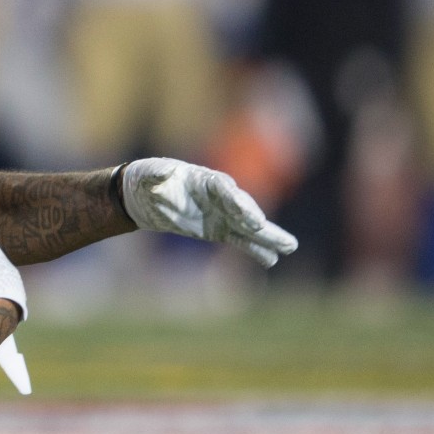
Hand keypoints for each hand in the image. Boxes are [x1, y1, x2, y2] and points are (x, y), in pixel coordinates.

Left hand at [119, 158, 297, 266]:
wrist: (144, 196)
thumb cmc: (147, 179)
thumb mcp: (147, 175)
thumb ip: (156, 176)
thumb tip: (163, 174)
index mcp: (204, 180)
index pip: (226, 190)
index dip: (238, 203)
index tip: (251, 218)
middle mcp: (220, 196)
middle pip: (244, 208)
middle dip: (258, 221)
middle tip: (276, 235)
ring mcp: (222, 213)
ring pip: (249, 226)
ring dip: (268, 237)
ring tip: (289, 247)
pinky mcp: (218, 229)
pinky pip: (240, 239)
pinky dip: (255, 249)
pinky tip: (271, 259)